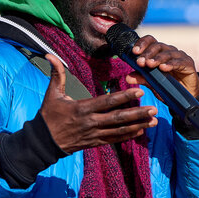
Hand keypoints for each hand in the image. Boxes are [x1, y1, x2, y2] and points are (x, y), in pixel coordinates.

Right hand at [40, 54, 157, 153]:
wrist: (44, 142)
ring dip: (138, 125)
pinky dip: (128, 135)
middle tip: (154, 108)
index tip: (139, 91)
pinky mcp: (95, 142)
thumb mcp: (51, 94)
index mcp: (82, 108)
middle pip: (118, 118)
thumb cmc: (48, 116)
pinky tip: (141, 131)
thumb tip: (49, 54)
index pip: (106, 102)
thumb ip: (56, 74)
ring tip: (154, 121)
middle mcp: (90, 122)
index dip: (124, 97)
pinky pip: (114, 139)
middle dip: (137, 113)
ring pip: (120, 130)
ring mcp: (94, 134)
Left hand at [124, 35, 198, 96]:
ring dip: (157, 58)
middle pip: (157, 46)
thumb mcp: (152, 83)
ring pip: (167, 53)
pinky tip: (163, 68)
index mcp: (159, 52)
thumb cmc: (168, 85)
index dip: (142, 43)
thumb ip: (141, 78)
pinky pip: (179, 62)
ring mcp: (179, 56)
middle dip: (147, 53)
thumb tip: (127, 78)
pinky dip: (170, 64)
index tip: (134, 52)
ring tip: (149, 64)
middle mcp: (169, 51)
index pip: (150, 41)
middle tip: (140, 62)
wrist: (185, 95)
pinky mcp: (188, 63)